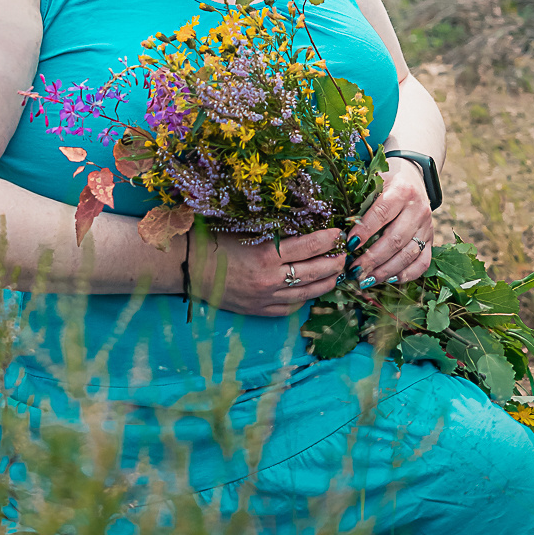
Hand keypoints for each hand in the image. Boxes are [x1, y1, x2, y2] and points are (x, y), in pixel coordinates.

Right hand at [191, 226, 346, 316]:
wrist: (188, 268)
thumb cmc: (213, 242)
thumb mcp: (244, 230)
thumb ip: (272, 232)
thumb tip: (302, 224)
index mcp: (266, 255)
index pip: (308, 247)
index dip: (328, 239)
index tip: (338, 232)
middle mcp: (270, 279)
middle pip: (315, 272)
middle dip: (335, 262)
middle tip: (345, 254)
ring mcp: (266, 298)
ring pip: (308, 293)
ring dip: (327, 282)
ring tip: (336, 273)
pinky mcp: (260, 310)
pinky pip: (291, 307)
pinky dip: (306, 298)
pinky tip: (312, 290)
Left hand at [345, 157, 432, 286]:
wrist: (412, 177)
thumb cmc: (384, 181)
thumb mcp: (372, 182)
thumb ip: (359, 201)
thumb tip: (339, 230)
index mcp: (402, 191)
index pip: (382, 213)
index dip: (365, 231)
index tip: (349, 245)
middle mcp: (418, 209)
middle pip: (395, 239)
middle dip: (372, 259)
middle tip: (353, 270)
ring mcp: (427, 226)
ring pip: (408, 255)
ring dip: (386, 271)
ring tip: (366, 280)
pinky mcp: (431, 239)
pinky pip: (423, 262)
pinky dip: (407, 275)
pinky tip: (389, 280)